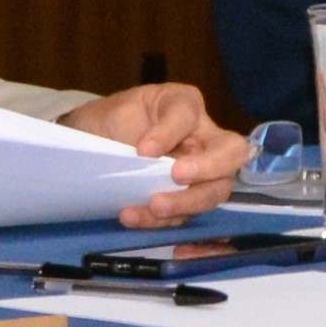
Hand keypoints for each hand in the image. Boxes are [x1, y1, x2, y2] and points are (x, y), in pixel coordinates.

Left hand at [62, 84, 253, 230]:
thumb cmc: (111, 122)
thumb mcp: (118, 112)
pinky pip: (184, 215)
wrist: (94, 150)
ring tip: (152, 207)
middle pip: (231, 152)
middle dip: (208, 168)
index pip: (188, 114)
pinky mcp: (184, 201)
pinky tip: (134, 218)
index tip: (143, 150)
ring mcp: (199, 173)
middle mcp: (201, 138)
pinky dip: (160, 220)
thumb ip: (133, 126)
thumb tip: (150, 156)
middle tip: (177, 177)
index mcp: (184, 105)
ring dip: (185, 202)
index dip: (170, 131)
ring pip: (215, 190)